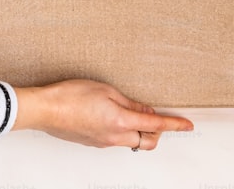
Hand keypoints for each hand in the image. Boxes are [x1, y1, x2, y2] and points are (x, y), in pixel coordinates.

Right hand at [13, 79, 193, 149]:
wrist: (45, 109)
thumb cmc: (71, 95)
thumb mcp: (107, 91)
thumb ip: (130, 103)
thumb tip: (146, 112)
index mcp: (121, 122)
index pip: (156, 126)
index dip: (175, 125)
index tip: (188, 126)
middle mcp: (114, 137)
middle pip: (148, 141)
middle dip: (158, 132)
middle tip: (158, 116)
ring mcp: (103, 143)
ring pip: (132, 142)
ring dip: (140, 131)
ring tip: (134, 111)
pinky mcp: (93, 143)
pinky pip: (117, 140)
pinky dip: (124, 130)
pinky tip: (115, 115)